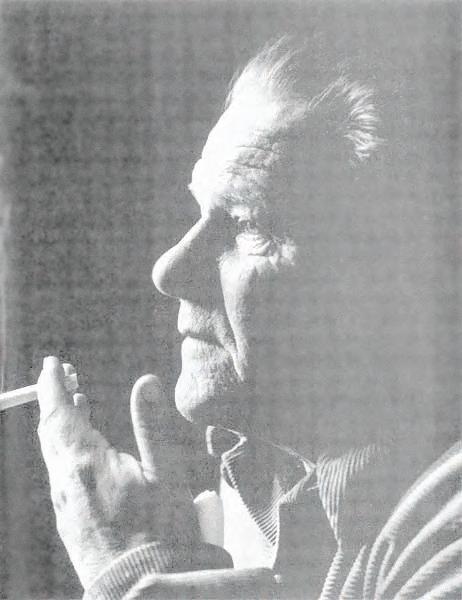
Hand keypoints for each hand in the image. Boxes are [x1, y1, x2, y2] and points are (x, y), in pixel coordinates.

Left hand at [37, 356, 198, 588]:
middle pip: (50, 430)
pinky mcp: (68, 519)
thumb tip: (146, 382)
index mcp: (86, 463)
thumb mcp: (166, 472)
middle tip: (66, 377)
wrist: (142, 587)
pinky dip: (64, 448)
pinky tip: (81, 448)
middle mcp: (66, 481)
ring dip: (60, 424)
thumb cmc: (161, 531)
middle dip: (55, 399)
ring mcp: (63, 502)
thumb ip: (152, 424)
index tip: (53, 363)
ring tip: (75, 403)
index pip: (59, 412)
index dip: (53, 384)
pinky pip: (59, 472)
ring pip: (52, 452)